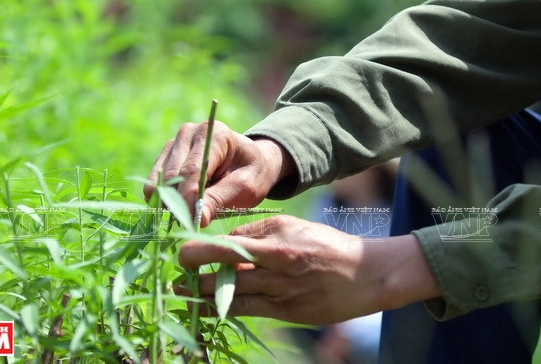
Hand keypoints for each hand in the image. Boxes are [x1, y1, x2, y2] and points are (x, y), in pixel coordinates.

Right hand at [145, 121, 294, 225]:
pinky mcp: (166, 155)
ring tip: (188, 217)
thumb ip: (221, 200)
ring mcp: (175, 142)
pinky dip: (164, 199)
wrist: (248, 163)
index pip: (193, 169)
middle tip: (189, 225)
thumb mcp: (246, 188)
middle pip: (173, 174)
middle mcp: (190, 133)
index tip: (190, 221)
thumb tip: (198, 219)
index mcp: (214, 133)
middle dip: (179, 203)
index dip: (189, 197)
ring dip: (170, 202)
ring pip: (161, 179)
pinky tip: (180, 209)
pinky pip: (156, 182)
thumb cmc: (252, 173)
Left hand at [175, 215, 440, 323]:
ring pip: (230, 297)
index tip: (180, 250)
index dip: (199, 250)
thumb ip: (257, 232)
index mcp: (278, 242)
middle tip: (174, 273)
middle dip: (193, 275)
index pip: (228, 246)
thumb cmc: (326, 244)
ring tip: (182, 291)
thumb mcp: (292, 226)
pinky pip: (247, 311)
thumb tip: (225, 241)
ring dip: (202, 295)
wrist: (366, 275)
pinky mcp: (286, 313)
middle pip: (223, 274)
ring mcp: (281, 294)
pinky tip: (207, 306)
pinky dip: (224, 308)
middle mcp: (276, 269)